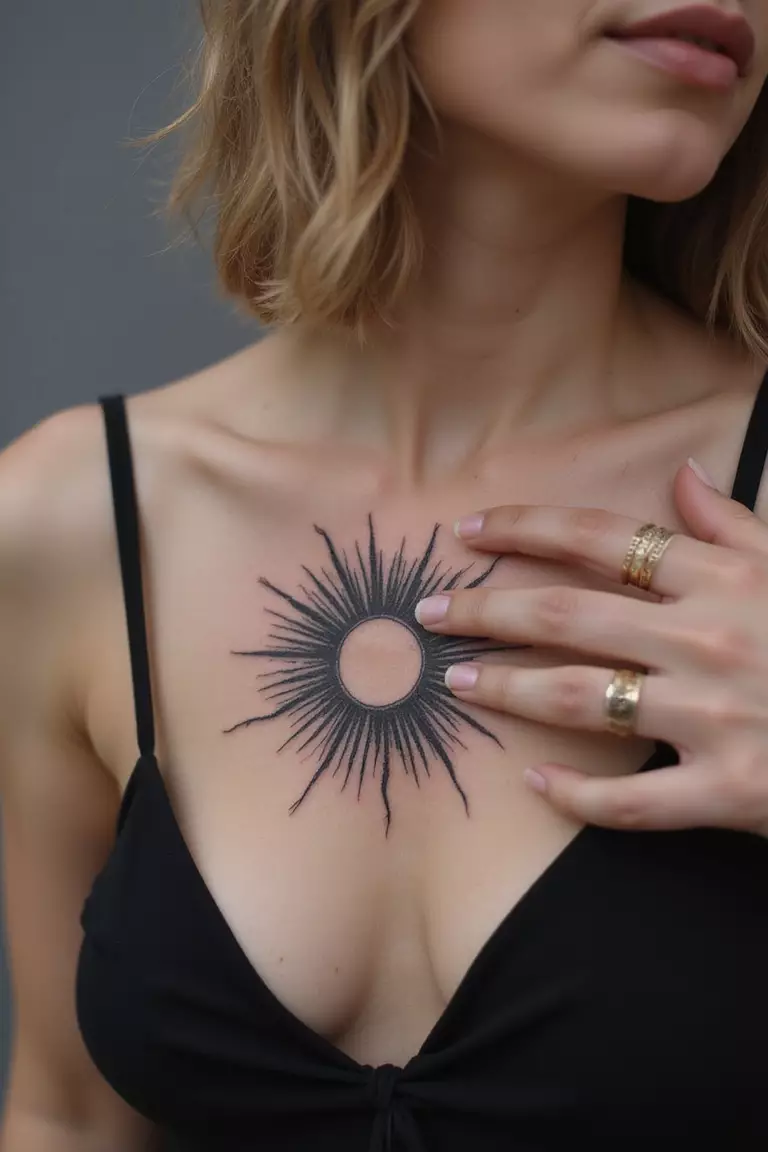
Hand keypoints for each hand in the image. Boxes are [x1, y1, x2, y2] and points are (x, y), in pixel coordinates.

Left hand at [414, 460, 767, 837]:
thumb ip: (736, 525)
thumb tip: (683, 478)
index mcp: (723, 579)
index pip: (601, 540)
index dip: (526, 530)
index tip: (470, 532)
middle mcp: (707, 639)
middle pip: (564, 616)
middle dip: (484, 610)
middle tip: (428, 616)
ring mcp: (714, 717)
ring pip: (577, 700)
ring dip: (504, 690)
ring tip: (454, 685)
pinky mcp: (727, 790)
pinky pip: (632, 800)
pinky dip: (577, 796)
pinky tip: (536, 785)